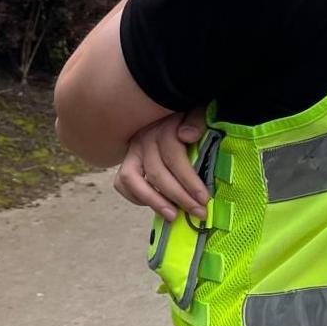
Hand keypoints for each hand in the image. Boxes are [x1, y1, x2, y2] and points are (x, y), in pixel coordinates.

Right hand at [113, 107, 209, 221]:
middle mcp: (144, 140)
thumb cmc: (187, 117)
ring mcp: (132, 151)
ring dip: (154, 201)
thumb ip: (196, 121)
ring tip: (173, 216)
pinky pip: (122, 183)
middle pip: (157, 174)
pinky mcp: (126, 161)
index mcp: (163, 128)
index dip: (189, 180)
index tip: (204, 198)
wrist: (165, 109)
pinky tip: (156, 206)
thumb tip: (188, 136)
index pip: (174, 157)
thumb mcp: (197, 113)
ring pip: (133, 180)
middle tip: (198, 213)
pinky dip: (135, 197)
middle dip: (179, 197)